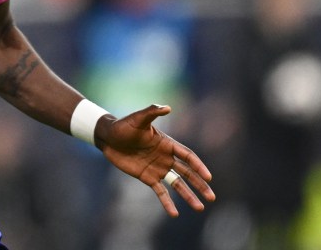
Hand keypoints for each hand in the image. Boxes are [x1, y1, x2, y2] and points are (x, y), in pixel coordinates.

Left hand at [98, 104, 214, 216]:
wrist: (109, 137)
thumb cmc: (124, 126)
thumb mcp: (138, 118)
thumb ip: (152, 112)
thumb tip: (168, 107)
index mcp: (167, 144)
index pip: (187, 156)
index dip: (198, 166)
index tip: (208, 177)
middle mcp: (166, 157)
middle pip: (187, 173)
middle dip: (200, 184)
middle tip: (212, 197)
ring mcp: (158, 168)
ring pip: (177, 184)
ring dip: (189, 195)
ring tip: (199, 207)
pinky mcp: (148, 177)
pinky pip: (161, 192)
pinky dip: (167, 203)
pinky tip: (174, 214)